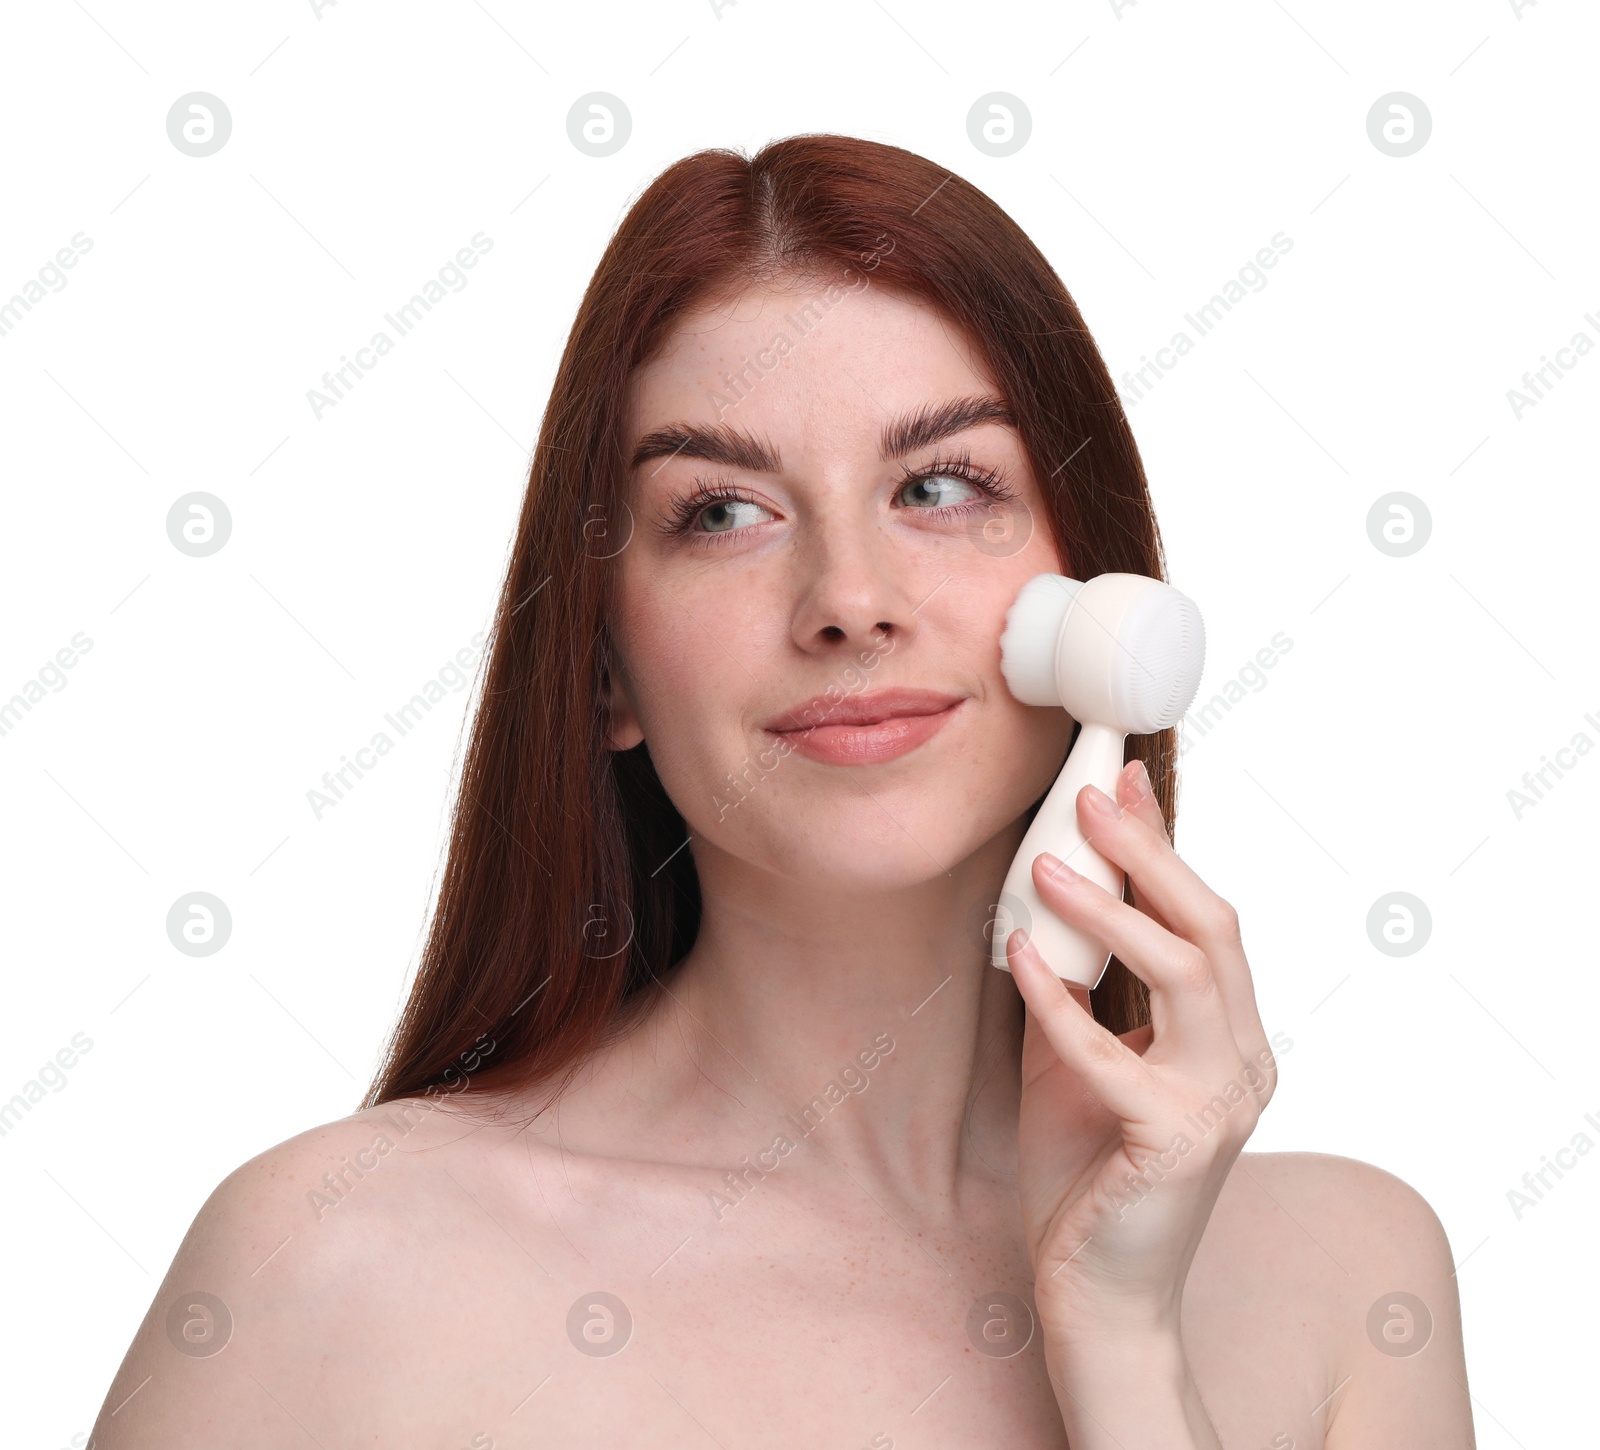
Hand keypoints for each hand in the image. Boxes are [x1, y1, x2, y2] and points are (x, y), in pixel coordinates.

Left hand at [1006, 758, 1278, 1342]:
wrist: (1097, 1293)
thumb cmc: (1088, 1172)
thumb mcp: (1078, 1057)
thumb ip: (1080, 985)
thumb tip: (1052, 893)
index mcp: (1229, 1037)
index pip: (1207, 920)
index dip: (1166, 846)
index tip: (1122, 779)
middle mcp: (1243, 1062)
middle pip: (1213, 930)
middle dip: (1152, 854)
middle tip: (1090, 796)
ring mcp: (1220, 1104)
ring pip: (1187, 975)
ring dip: (1112, 912)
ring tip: (1047, 863)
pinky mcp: (1175, 1144)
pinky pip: (1113, 1055)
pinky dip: (1060, 999)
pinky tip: (1016, 954)